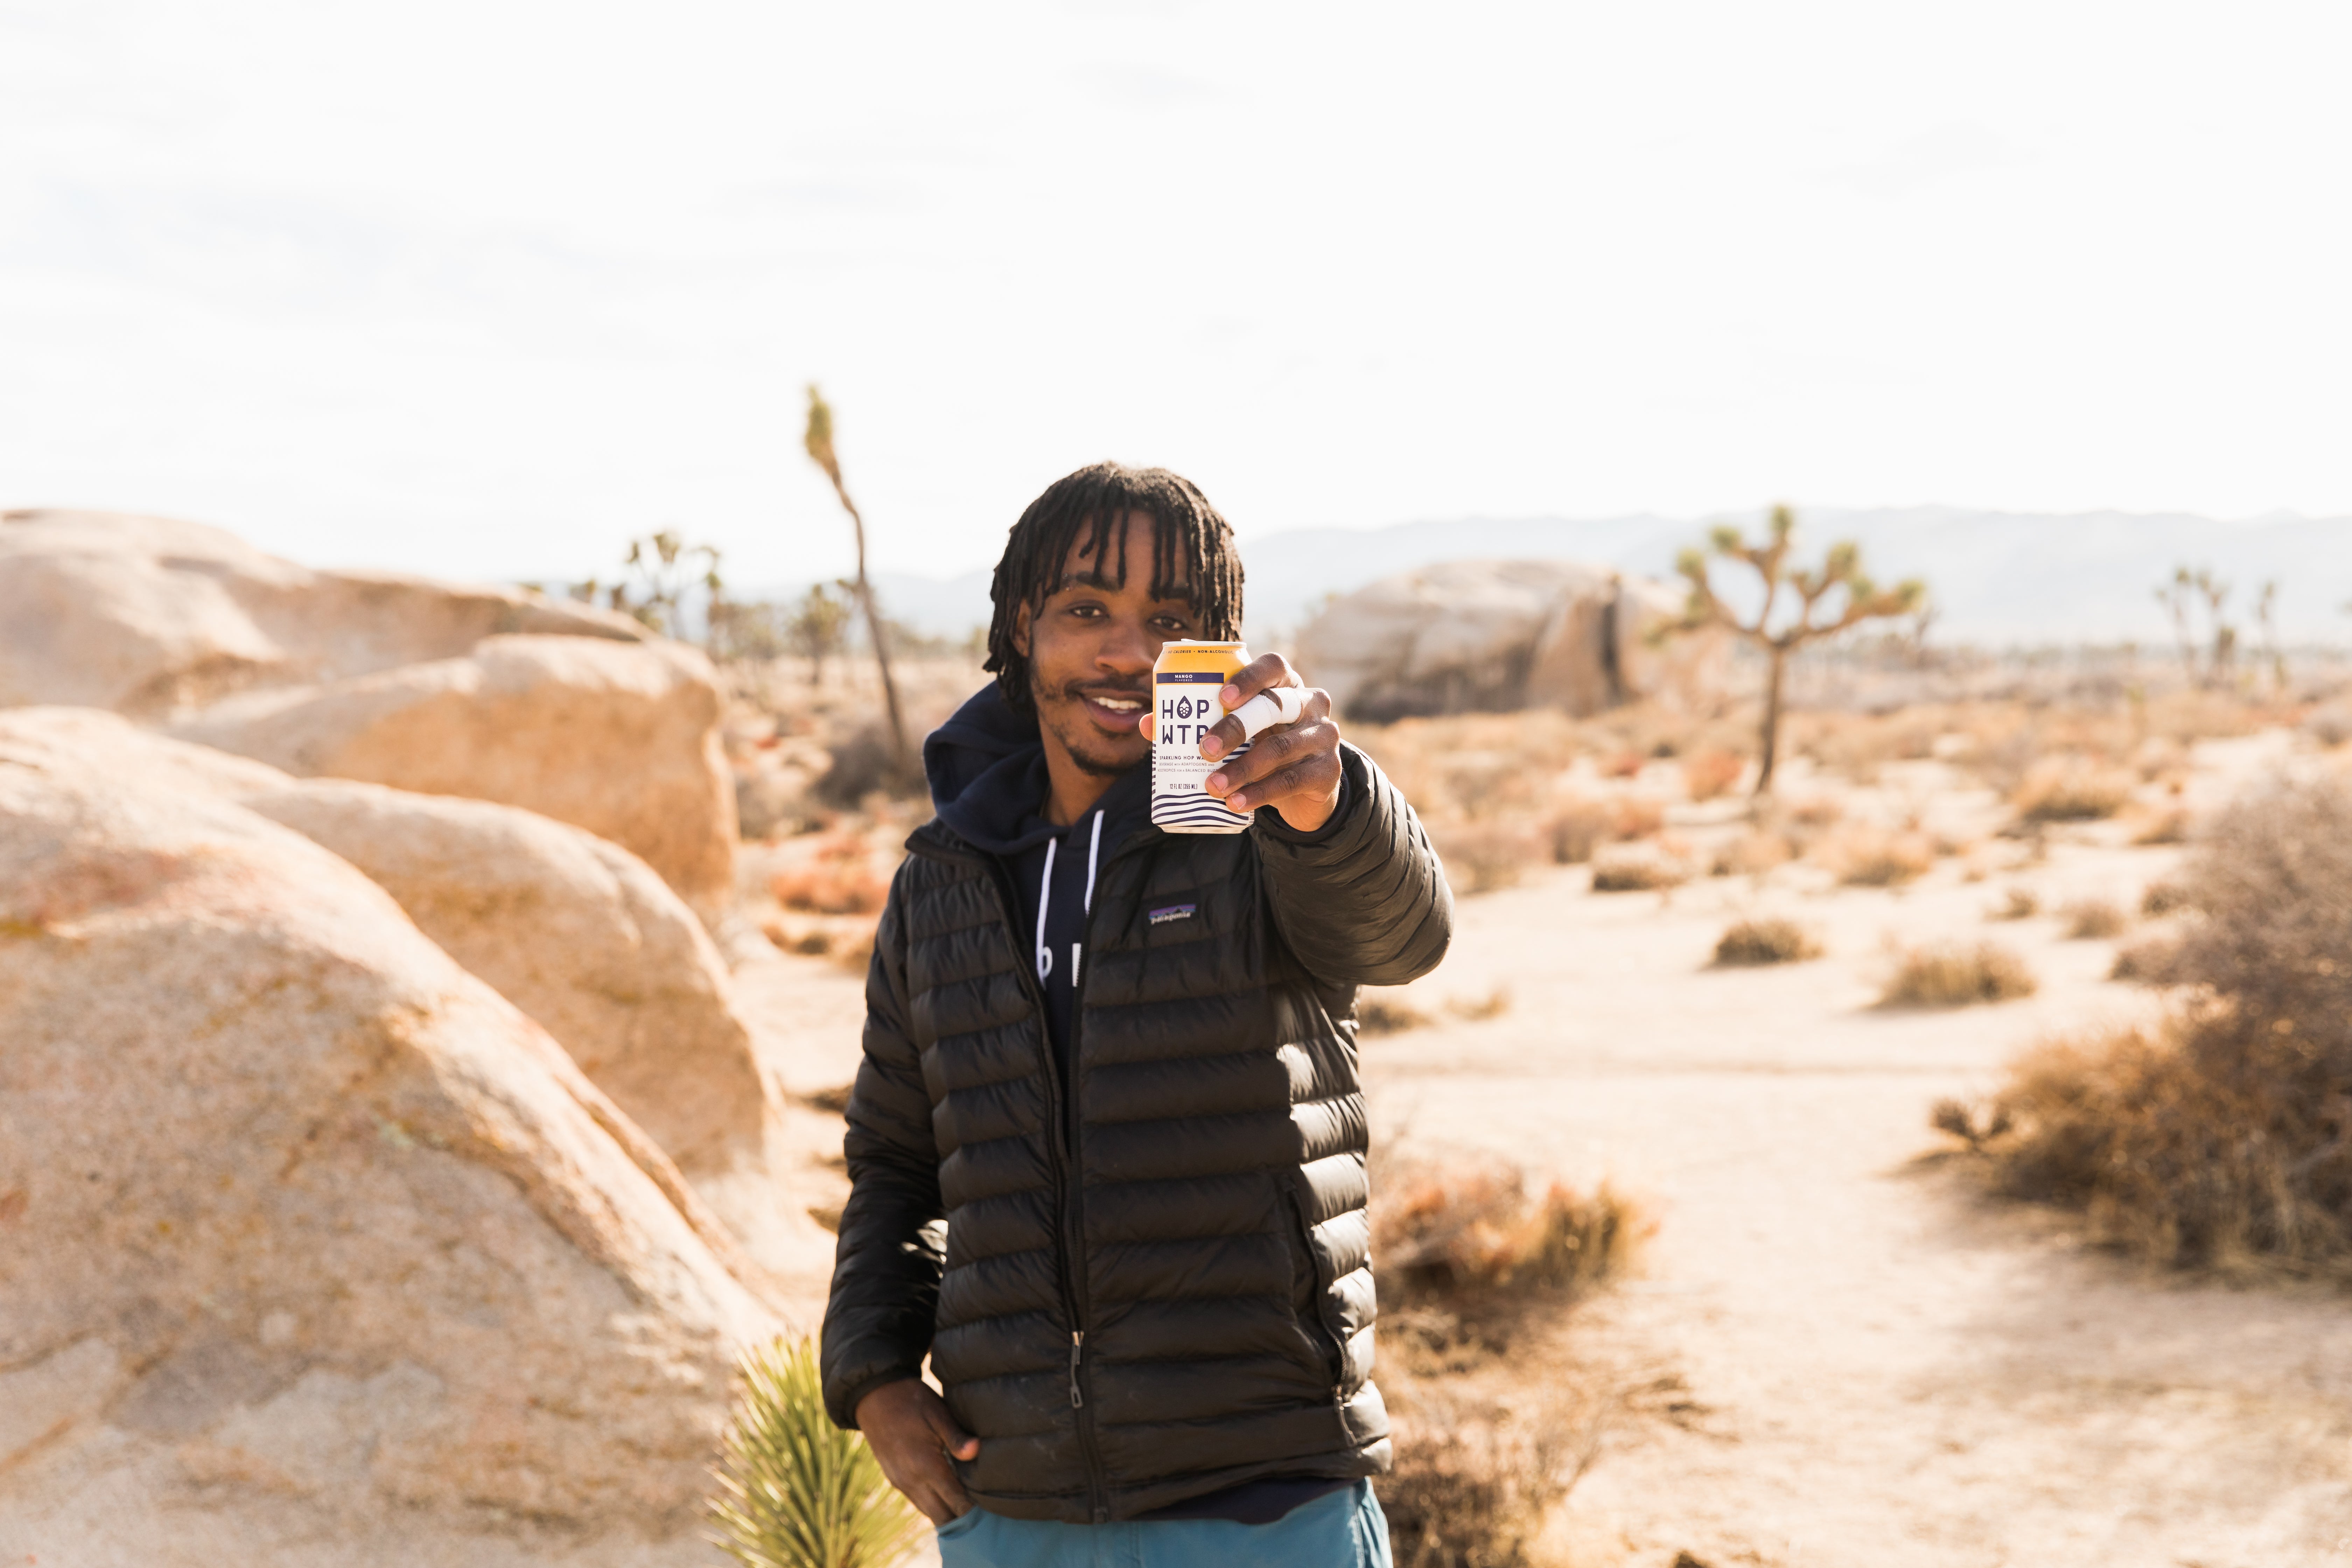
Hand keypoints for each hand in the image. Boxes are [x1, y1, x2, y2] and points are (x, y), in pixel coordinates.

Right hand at [855, 1378, 978, 1524]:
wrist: (873, 1395)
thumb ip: (957, 1436)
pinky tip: (948, 1495)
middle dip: (963, 1520)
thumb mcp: (937, 1412)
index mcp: (925, 1466)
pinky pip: (918, 1501)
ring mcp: (900, 1482)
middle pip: (942, 1516)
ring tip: (971, 1509)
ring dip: (948, 1513)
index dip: (975, 1511)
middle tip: (986, 1515)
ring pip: (929, 1512)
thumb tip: (978, 1451)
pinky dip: (934, 1503)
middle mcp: (911, 1481)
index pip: (956, 1502)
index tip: (993, 1512)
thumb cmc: (910, 1400)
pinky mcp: (894, 1479)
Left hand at [1137, 652, 1343, 833]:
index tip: (1220, 698)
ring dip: (1242, 769)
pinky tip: (1235, 804)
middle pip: (1274, 707)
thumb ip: (1196, 723)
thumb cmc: (1261, 745)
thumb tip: (1146, 723)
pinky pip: (1291, 780)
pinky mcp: (1328, 771)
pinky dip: (1260, 793)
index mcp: (1286, 684)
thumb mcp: (1238, 732)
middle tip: (1204, 750)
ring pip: (1281, 749)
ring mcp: (1324, 736)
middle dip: (1235, 729)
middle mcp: (1310, 703)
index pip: (1274, 666)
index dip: (1248, 678)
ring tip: (1212, 786)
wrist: (1305, 787)